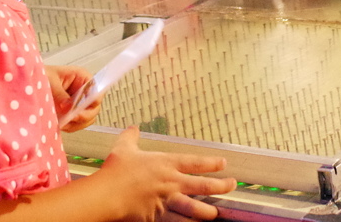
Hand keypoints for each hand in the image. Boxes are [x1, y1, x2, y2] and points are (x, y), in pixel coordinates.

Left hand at [45, 65, 100, 131]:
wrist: (32, 80)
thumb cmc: (42, 75)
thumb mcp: (50, 81)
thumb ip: (59, 94)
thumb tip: (68, 107)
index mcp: (82, 78)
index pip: (96, 91)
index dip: (91, 102)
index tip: (78, 110)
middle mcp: (84, 91)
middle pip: (94, 108)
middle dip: (83, 116)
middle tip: (70, 119)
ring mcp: (79, 103)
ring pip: (87, 118)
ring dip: (76, 123)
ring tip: (63, 124)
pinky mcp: (73, 112)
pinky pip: (78, 123)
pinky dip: (70, 126)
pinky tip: (60, 124)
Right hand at [98, 126, 236, 221]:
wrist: (108, 194)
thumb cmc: (116, 170)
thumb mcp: (123, 148)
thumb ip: (131, 137)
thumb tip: (133, 127)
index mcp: (166, 163)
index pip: (195, 163)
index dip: (212, 163)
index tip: (224, 163)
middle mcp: (171, 182)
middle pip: (203, 185)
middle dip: (221, 186)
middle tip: (232, 186)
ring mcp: (167, 201)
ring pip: (194, 208)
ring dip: (207, 212)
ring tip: (215, 213)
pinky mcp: (158, 217)